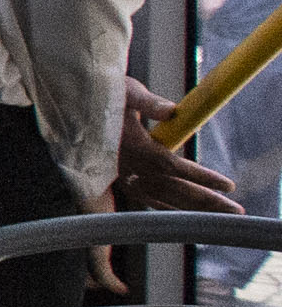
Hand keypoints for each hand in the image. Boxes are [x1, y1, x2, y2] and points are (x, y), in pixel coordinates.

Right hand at [109, 75, 243, 214]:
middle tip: (235, 209)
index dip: (201, 177)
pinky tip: (179, 211)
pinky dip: (164, 207)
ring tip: (217, 215)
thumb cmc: (101, 93)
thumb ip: (149, 102)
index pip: (172, 166)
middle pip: (171, 188)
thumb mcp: (126, 91)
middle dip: (205, 200)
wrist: (71, 103)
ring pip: (160, 198)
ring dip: (190, 208)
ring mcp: (121, 174)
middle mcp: (126, 165)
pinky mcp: (116, 178)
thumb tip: (172, 110)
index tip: (227, 185)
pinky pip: (143, 198)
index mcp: (131, 145)